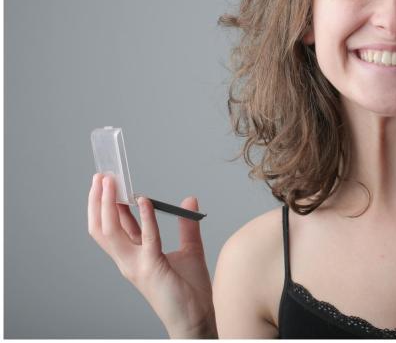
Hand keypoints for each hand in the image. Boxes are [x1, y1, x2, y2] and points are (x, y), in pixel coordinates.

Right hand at [87, 174, 216, 337]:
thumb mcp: (189, 250)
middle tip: (101, 176)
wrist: (197, 318)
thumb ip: (187, 226)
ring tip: (112, 183)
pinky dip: (144, 217)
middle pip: (104, 227)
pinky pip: (146, 238)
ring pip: (112, 232)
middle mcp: (129, 261)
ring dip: (111, 205)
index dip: (108, 204)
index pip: (114, 226)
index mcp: (134, 256)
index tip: (108, 182)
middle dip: (99, 201)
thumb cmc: (190, 290)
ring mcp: (136, 266)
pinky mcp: (151, 269)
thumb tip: (189, 199)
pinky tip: (144, 200)